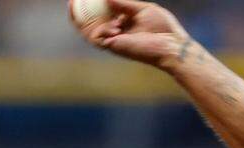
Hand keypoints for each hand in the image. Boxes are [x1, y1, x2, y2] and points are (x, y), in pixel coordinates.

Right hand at [69, 0, 190, 69]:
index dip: (90, 6)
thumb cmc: (163, 28)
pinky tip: (115, 25)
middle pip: (89, 24)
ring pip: (88, 32)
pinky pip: (97, 37)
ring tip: (78, 6)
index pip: (102, 15)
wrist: (172, 45)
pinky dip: (102, 29)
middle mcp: (116, 33)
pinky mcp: (115, 48)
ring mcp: (114, 41)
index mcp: (123, 23)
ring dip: (84, 20)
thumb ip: (124, 3)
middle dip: (77, 13)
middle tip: (71, 1)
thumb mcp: (142, 9)